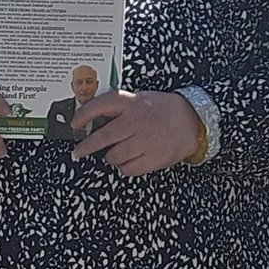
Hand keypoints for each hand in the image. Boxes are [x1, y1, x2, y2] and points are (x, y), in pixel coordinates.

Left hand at [71, 90, 200, 175]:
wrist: (193, 121)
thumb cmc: (164, 110)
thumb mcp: (143, 99)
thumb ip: (122, 107)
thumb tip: (94, 121)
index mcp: (133, 103)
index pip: (102, 105)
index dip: (85, 114)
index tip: (75, 123)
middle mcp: (138, 120)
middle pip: (103, 137)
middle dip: (87, 146)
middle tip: (79, 151)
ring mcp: (146, 140)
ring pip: (113, 156)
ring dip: (111, 157)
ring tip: (118, 152)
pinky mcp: (153, 158)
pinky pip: (128, 169)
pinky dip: (125, 167)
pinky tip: (131, 160)